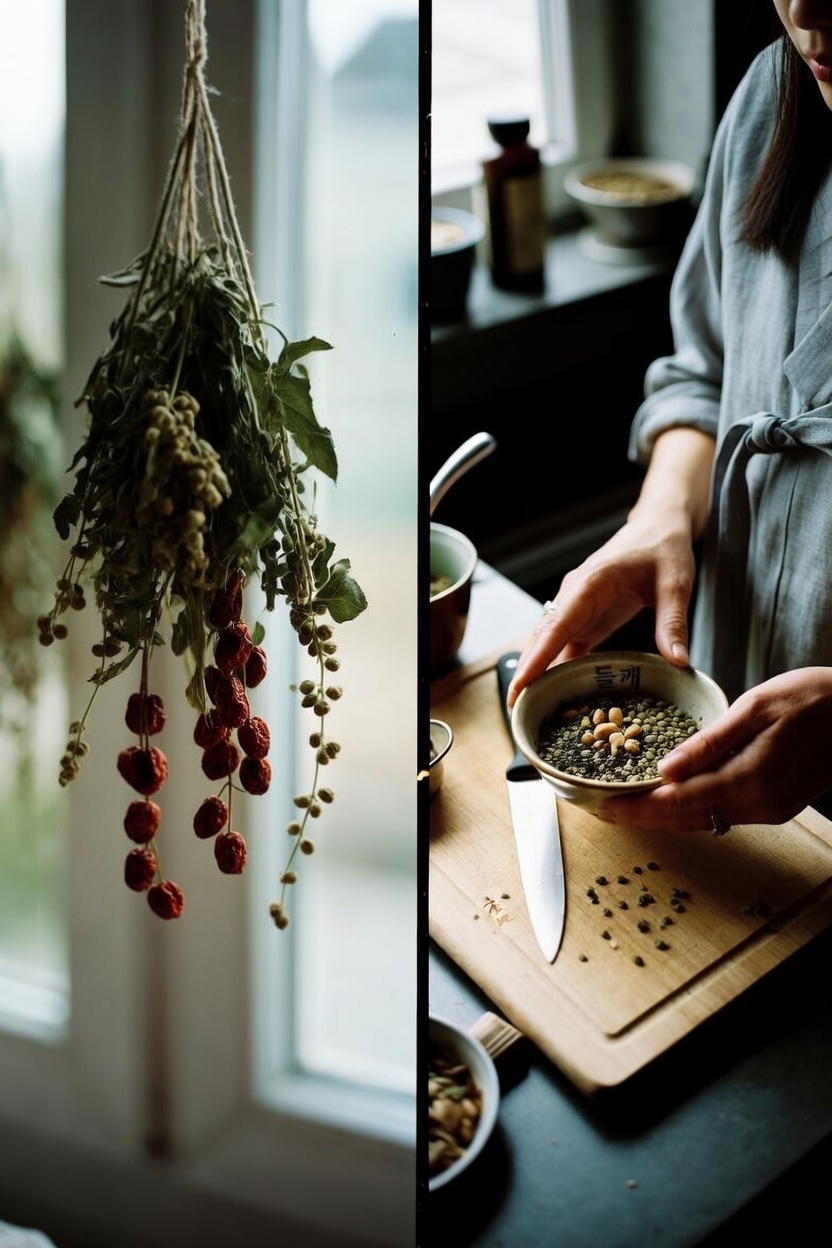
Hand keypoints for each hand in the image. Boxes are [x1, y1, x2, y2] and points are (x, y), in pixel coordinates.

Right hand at [506, 510, 695, 705]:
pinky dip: (556, 667)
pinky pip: (564, 645)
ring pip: (547, 643)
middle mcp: (574, 595)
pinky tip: (555, 694)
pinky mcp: (584, 616)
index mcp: (591, 583)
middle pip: (542, 638)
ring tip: (527, 709)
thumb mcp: (675, 584)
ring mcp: (575, 606)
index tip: (521, 684)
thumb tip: (678, 662)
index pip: (557, 625)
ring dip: (536, 673)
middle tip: (516, 710)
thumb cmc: (664, 548)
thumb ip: (673, 623)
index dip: (538, 657)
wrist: (659, 526)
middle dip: (526, 672)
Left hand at [595, 668, 831, 829]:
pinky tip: (674, 799)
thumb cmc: (812, 698)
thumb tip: (664, 769)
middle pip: (687, 819)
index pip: (678, 802)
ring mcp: (771, 809)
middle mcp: (759, 804)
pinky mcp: (778, 806)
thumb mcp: (755, 707)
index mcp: (749, 778)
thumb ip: (709, 742)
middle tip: (605, 812)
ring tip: (630, 806)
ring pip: (706, 820)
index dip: (638, 808)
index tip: (604, 807)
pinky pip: (725, 815)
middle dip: (645, 818)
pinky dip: (694, 810)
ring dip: (667, 817)